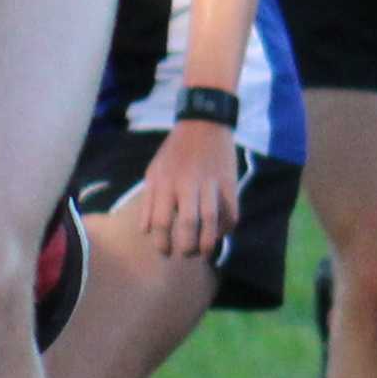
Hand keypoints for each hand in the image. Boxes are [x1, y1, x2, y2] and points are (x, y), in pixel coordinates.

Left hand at [133, 120, 242, 268]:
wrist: (204, 123)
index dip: (162, 242)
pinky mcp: (229, 183)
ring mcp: (210, 183)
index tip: (165, 252)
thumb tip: (145, 231)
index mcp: (165, 182)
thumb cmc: (175, 151)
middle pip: (187, 224)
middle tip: (185, 254)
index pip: (161, 221)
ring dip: (208, 242)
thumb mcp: (154, 170)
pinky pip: (231, 212)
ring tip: (203, 253)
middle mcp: (187, 183)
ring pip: (211, 220)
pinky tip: (219, 233)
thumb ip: (148, 201)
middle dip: (186, 246)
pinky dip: (226, 228)